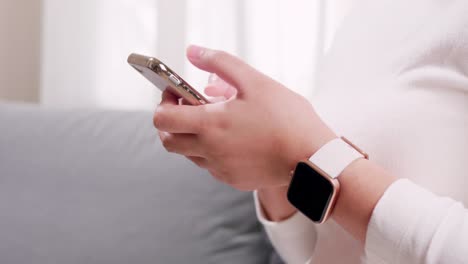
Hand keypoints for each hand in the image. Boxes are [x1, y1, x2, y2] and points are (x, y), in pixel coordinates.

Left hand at [154, 45, 335, 190]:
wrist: (312, 158)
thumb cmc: (287, 119)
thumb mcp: (255, 81)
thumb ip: (220, 63)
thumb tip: (193, 52)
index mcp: (210, 125)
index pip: (162, 119)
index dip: (163, 103)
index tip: (175, 93)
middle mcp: (210, 151)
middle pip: (169, 141)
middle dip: (171, 122)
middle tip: (189, 108)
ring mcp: (221, 169)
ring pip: (189, 154)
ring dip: (192, 136)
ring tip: (218, 119)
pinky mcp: (233, 179)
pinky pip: (211, 165)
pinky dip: (212, 150)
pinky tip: (234, 137)